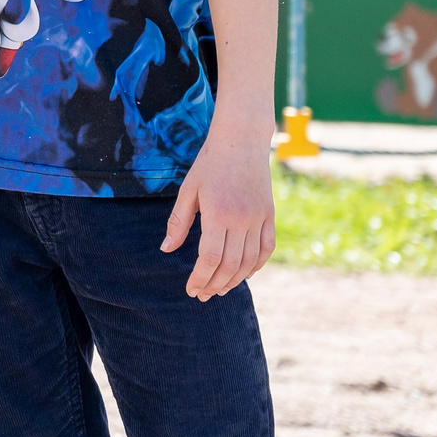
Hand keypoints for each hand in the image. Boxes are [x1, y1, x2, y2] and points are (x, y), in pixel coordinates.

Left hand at [162, 126, 275, 300]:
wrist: (242, 141)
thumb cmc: (209, 164)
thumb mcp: (188, 190)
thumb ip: (178, 222)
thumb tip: (166, 250)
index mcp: (218, 213)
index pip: (209, 258)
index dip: (199, 278)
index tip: (191, 289)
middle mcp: (242, 219)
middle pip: (230, 264)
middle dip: (214, 285)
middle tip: (202, 295)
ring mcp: (259, 218)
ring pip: (250, 261)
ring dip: (235, 280)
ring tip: (219, 289)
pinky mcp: (270, 215)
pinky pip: (267, 248)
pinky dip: (257, 265)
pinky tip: (244, 274)